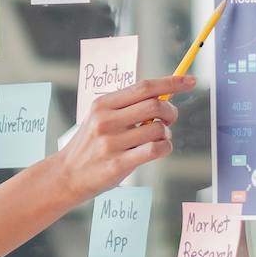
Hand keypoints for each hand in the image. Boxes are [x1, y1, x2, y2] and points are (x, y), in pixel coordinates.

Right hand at [49, 74, 191, 199]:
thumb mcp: (99, 118)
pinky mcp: (117, 164)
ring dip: (166, 134)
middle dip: (171, 112)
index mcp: (102, 104)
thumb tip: (163, 97)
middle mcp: (105, 121)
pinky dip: (165, 147)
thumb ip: (127, 107)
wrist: (65, 175)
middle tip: (169, 119)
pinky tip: (158, 149)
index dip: (170, 82)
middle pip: (154, 106)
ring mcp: (111, 143)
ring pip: (158, 129)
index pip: (143, 87)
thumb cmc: (89, 146)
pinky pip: (155, 150)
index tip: (189, 81)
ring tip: (156, 139)